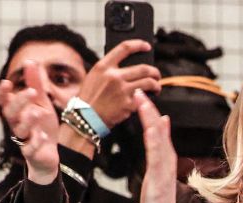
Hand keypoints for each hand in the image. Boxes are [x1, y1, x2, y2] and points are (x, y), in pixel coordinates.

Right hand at [0, 61, 60, 183]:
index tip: (6, 82)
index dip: (3, 93)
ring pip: (19, 131)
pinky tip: (43, 135)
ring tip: (37, 112)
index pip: (4, 101)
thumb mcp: (41, 102)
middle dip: (19, 102)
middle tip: (31, 91)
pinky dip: (36, 142)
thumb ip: (35, 83)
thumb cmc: (41, 125)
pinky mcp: (32, 153)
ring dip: (27, 121)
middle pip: (11, 113)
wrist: (49, 153)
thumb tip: (30, 60)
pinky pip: (31, 148)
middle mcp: (17, 125)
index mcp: (17, 112)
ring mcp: (24, 139)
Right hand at [62, 40, 160, 154]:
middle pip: (143, 68)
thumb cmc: (88, 100)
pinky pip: (143, 99)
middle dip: (154, 72)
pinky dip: (147, 100)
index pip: (124, 48)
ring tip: (156, 87)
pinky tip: (146, 101)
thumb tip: (125, 68)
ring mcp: (122, 90)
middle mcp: (114, 76)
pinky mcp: (128, 104)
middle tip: (156, 75)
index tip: (146, 46)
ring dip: (156, 85)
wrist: (85, 118)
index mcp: (103, 66)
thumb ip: (108, 71)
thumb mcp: (93, 77)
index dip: (138, 45)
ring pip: (148, 82)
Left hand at [137, 95, 177, 202]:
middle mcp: (166, 159)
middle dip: (149, 110)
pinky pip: (157, 159)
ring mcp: (164, 169)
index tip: (139, 94)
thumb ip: (160, 144)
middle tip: (140, 92)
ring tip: (144, 106)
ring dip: (151, 121)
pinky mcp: (160, 180)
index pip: (157, 128)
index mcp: (164, 155)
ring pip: (159, 140)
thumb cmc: (157, 196)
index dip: (148, 110)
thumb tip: (162, 120)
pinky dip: (156, 143)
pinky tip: (151, 132)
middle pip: (159, 130)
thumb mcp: (158, 166)